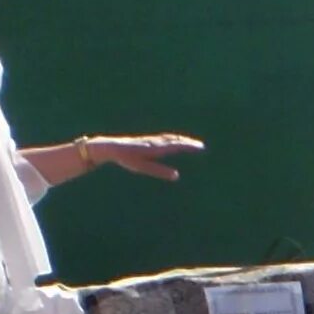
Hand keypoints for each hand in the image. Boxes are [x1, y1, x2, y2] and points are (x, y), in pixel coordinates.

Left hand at [87, 134, 202, 179]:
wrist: (112, 147)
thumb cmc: (127, 159)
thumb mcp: (143, 168)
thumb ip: (160, 171)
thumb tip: (177, 176)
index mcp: (156, 148)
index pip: (177, 146)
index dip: (189, 147)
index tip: (200, 148)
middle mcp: (156, 141)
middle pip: (175, 140)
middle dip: (188, 143)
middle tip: (201, 146)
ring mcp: (152, 139)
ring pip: (170, 138)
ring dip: (182, 139)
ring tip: (191, 142)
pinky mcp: (148, 140)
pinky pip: (165, 137)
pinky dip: (174, 138)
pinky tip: (174, 140)